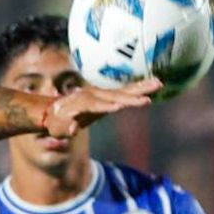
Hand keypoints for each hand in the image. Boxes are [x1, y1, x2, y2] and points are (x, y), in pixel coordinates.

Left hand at [44, 78, 159, 137]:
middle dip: (130, 97)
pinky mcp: (108, 95)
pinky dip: (140, 87)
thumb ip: (64, 128)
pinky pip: (126, 91)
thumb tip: (71, 129)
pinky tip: (154, 83)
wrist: (54, 109)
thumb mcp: (57, 127)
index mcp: (81, 102)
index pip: (95, 105)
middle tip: (147, 99)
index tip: (118, 108)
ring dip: (141, 87)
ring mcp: (101, 93)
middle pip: (114, 95)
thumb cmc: (56, 122)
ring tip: (158, 83)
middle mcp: (93, 94)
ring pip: (123, 91)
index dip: (105, 106)